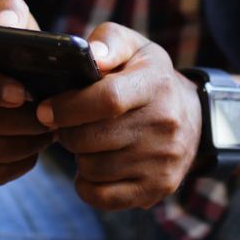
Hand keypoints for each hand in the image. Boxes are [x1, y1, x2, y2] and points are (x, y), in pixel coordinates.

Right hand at [0, 0, 51, 185]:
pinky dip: (14, 166)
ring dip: (24, 145)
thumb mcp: (7, 22)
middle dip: (22, 123)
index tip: (25, 93)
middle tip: (56, 118)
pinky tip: (32, 151)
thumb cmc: (4, 51)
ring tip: (50, 133)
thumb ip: (8, 12)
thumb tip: (5, 25)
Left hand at [36, 23, 202, 210]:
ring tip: (89, 142)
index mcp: (155, 85)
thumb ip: (108, 42)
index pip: (108, 100)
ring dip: (79, 157)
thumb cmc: (149, 78)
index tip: (45, 110)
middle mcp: (164, 125)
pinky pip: (101, 197)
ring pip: (92, 168)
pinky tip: (95, 166)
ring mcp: (163, 161)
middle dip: (67, 132)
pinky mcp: (157, 189)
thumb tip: (91, 57)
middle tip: (67, 125)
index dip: (68, 107)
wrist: (195, 119)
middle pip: (92, 138)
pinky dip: (87, 184)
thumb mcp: (135, 48)